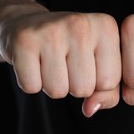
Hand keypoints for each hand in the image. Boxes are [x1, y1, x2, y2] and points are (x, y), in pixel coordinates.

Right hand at [0, 11, 121, 116]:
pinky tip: (32, 62)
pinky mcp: (24, 40)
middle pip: (84, 89)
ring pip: (58, 91)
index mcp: (106, 26)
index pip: (109, 82)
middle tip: (64, 63)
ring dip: (52, 85)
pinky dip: (31, 82)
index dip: (96, 83)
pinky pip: (32, 87)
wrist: (27, 23)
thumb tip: (90, 110)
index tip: (86, 63)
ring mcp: (51, 30)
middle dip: (73, 86)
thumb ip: (108, 93)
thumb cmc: (71, 50)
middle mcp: (81, 24)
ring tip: (49, 62)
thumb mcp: (99, 66)